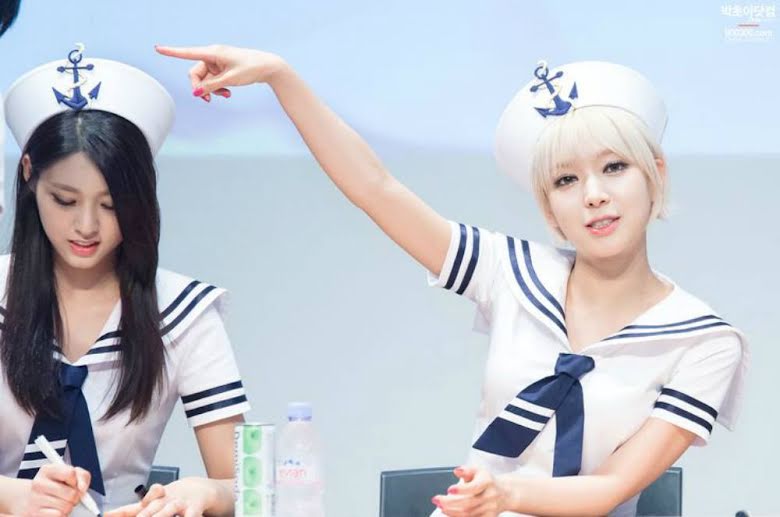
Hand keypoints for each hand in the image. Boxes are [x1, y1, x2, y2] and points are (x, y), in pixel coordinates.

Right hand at [10, 464, 90, 516]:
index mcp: (47, 470)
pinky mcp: (35, 513)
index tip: (73, 483)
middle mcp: (38, 483)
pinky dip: (62, 514)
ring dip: (69, 506)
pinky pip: (59, 515)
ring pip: (66, 506)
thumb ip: (82, 476)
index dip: (76, 481)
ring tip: (62, 502)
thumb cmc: (58, 484)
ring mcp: (35, 499)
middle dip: (76, 496)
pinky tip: (57, 509)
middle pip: (71, 493)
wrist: (36, 498)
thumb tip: (82, 488)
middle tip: (70, 496)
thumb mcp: (72, 474)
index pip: (70, 473)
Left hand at [106, 478, 217, 516]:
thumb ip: (130, 510)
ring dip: (161, 515)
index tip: (107, 516)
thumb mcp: (151, 502)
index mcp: (153, 499)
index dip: (121, 512)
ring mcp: (180, 503)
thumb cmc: (171, 498)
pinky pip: (191, 515)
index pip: (135, 505)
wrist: (198, 489)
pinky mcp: (194, 508)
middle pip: (152, 507)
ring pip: (169, 509)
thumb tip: (108, 514)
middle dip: (143, 515)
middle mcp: (165, 499)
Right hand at [155, 44, 287, 101]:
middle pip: (196, 73)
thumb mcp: (230, 80)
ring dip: (212, 90)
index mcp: (213, 52)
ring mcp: (217, 62)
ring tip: (226, 95)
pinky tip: (227, 93)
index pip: (188, 53)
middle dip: (201, 87)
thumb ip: (212, 86)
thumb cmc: (251, 68)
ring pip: (205, 79)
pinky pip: (213, 80)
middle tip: (209, 100)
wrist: (267, 67)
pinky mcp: (222, 68)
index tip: (158, 48)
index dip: (172, 52)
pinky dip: (218, 87)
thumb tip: (197, 93)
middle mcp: (213, 55)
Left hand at [432, 466, 508, 516]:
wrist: (504, 493)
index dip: (461, 490)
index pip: (474, 487)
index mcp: (487, 482)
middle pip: (468, 503)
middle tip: (436, 500)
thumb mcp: (478, 470)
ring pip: (468, 514)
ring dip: (451, 512)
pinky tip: (449, 513)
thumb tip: (456, 471)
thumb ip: (466, 470)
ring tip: (441, 507)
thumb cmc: (486, 481)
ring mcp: (489, 509)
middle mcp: (490, 496)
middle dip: (450, 503)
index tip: (449, 489)